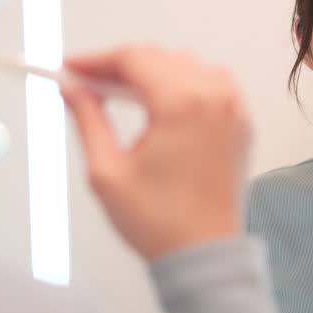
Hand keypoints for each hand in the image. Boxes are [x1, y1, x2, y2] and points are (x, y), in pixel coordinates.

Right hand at [60, 47, 250, 260]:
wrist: (205, 255)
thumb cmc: (160, 222)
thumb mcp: (107, 171)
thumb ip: (88, 120)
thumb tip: (72, 90)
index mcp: (182, 105)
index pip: (132, 59)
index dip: (96, 60)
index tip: (71, 67)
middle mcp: (214, 98)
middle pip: (158, 57)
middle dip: (119, 65)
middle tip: (86, 81)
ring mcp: (233, 108)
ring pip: (185, 65)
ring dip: (151, 71)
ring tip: (117, 92)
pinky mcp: (240, 122)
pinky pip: (209, 83)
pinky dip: (181, 83)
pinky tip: (158, 102)